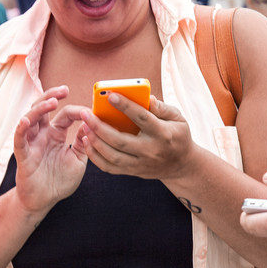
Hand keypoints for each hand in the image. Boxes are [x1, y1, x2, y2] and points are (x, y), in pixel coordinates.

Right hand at [10, 86, 88, 215]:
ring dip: (40, 108)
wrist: (44, 201)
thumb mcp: (78, 160)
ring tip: (51, 102)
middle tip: (64, 90)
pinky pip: (19, 140)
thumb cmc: (60, 180)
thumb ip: (84, 143)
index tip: (90, 110)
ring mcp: (32, 143)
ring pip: (30, 118)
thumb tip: (92, 124)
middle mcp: (42, 134)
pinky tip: (25, 121)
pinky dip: (21, 129)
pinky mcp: (23, 155)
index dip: (76, 111)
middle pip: (43, 108)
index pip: (65, 115)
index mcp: (56, 134)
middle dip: (52, 96)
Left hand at [73, 93, 193, 181]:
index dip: (126, 106)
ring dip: (95, 142)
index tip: (110, 95)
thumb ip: (162, 107)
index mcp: (163, 134)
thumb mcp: (177, 118)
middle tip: (86, 113)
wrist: (182, 165)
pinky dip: (96, 157)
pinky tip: (87, 142)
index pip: (142, 118)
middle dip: (100, 127)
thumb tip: (146, 97)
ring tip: (84, 127)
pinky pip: (110, 167)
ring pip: (112, 156)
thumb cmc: (177, 135)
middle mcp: (151, 151)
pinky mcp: (133, 171)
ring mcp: (141, 164)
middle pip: (121, 141)